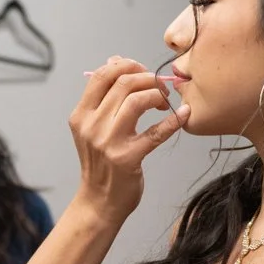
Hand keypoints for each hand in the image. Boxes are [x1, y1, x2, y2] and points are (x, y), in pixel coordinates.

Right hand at [70, 59, 187, 223]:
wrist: (99, 202)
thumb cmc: (101, 162)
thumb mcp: (92, 127)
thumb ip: (102, 96)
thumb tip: (115, 60)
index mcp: (81, 115)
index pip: (102, 75)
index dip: (126, 65)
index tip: (142, 72)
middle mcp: (92, 126)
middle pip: (123, 83)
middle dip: (148, 78)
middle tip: (160, 87)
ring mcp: (108, 142)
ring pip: (137, 100)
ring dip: (157, 94)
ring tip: (164, 103)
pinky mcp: (128, 158)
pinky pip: (156, 132)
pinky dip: (173, 120)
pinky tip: (182, 116)